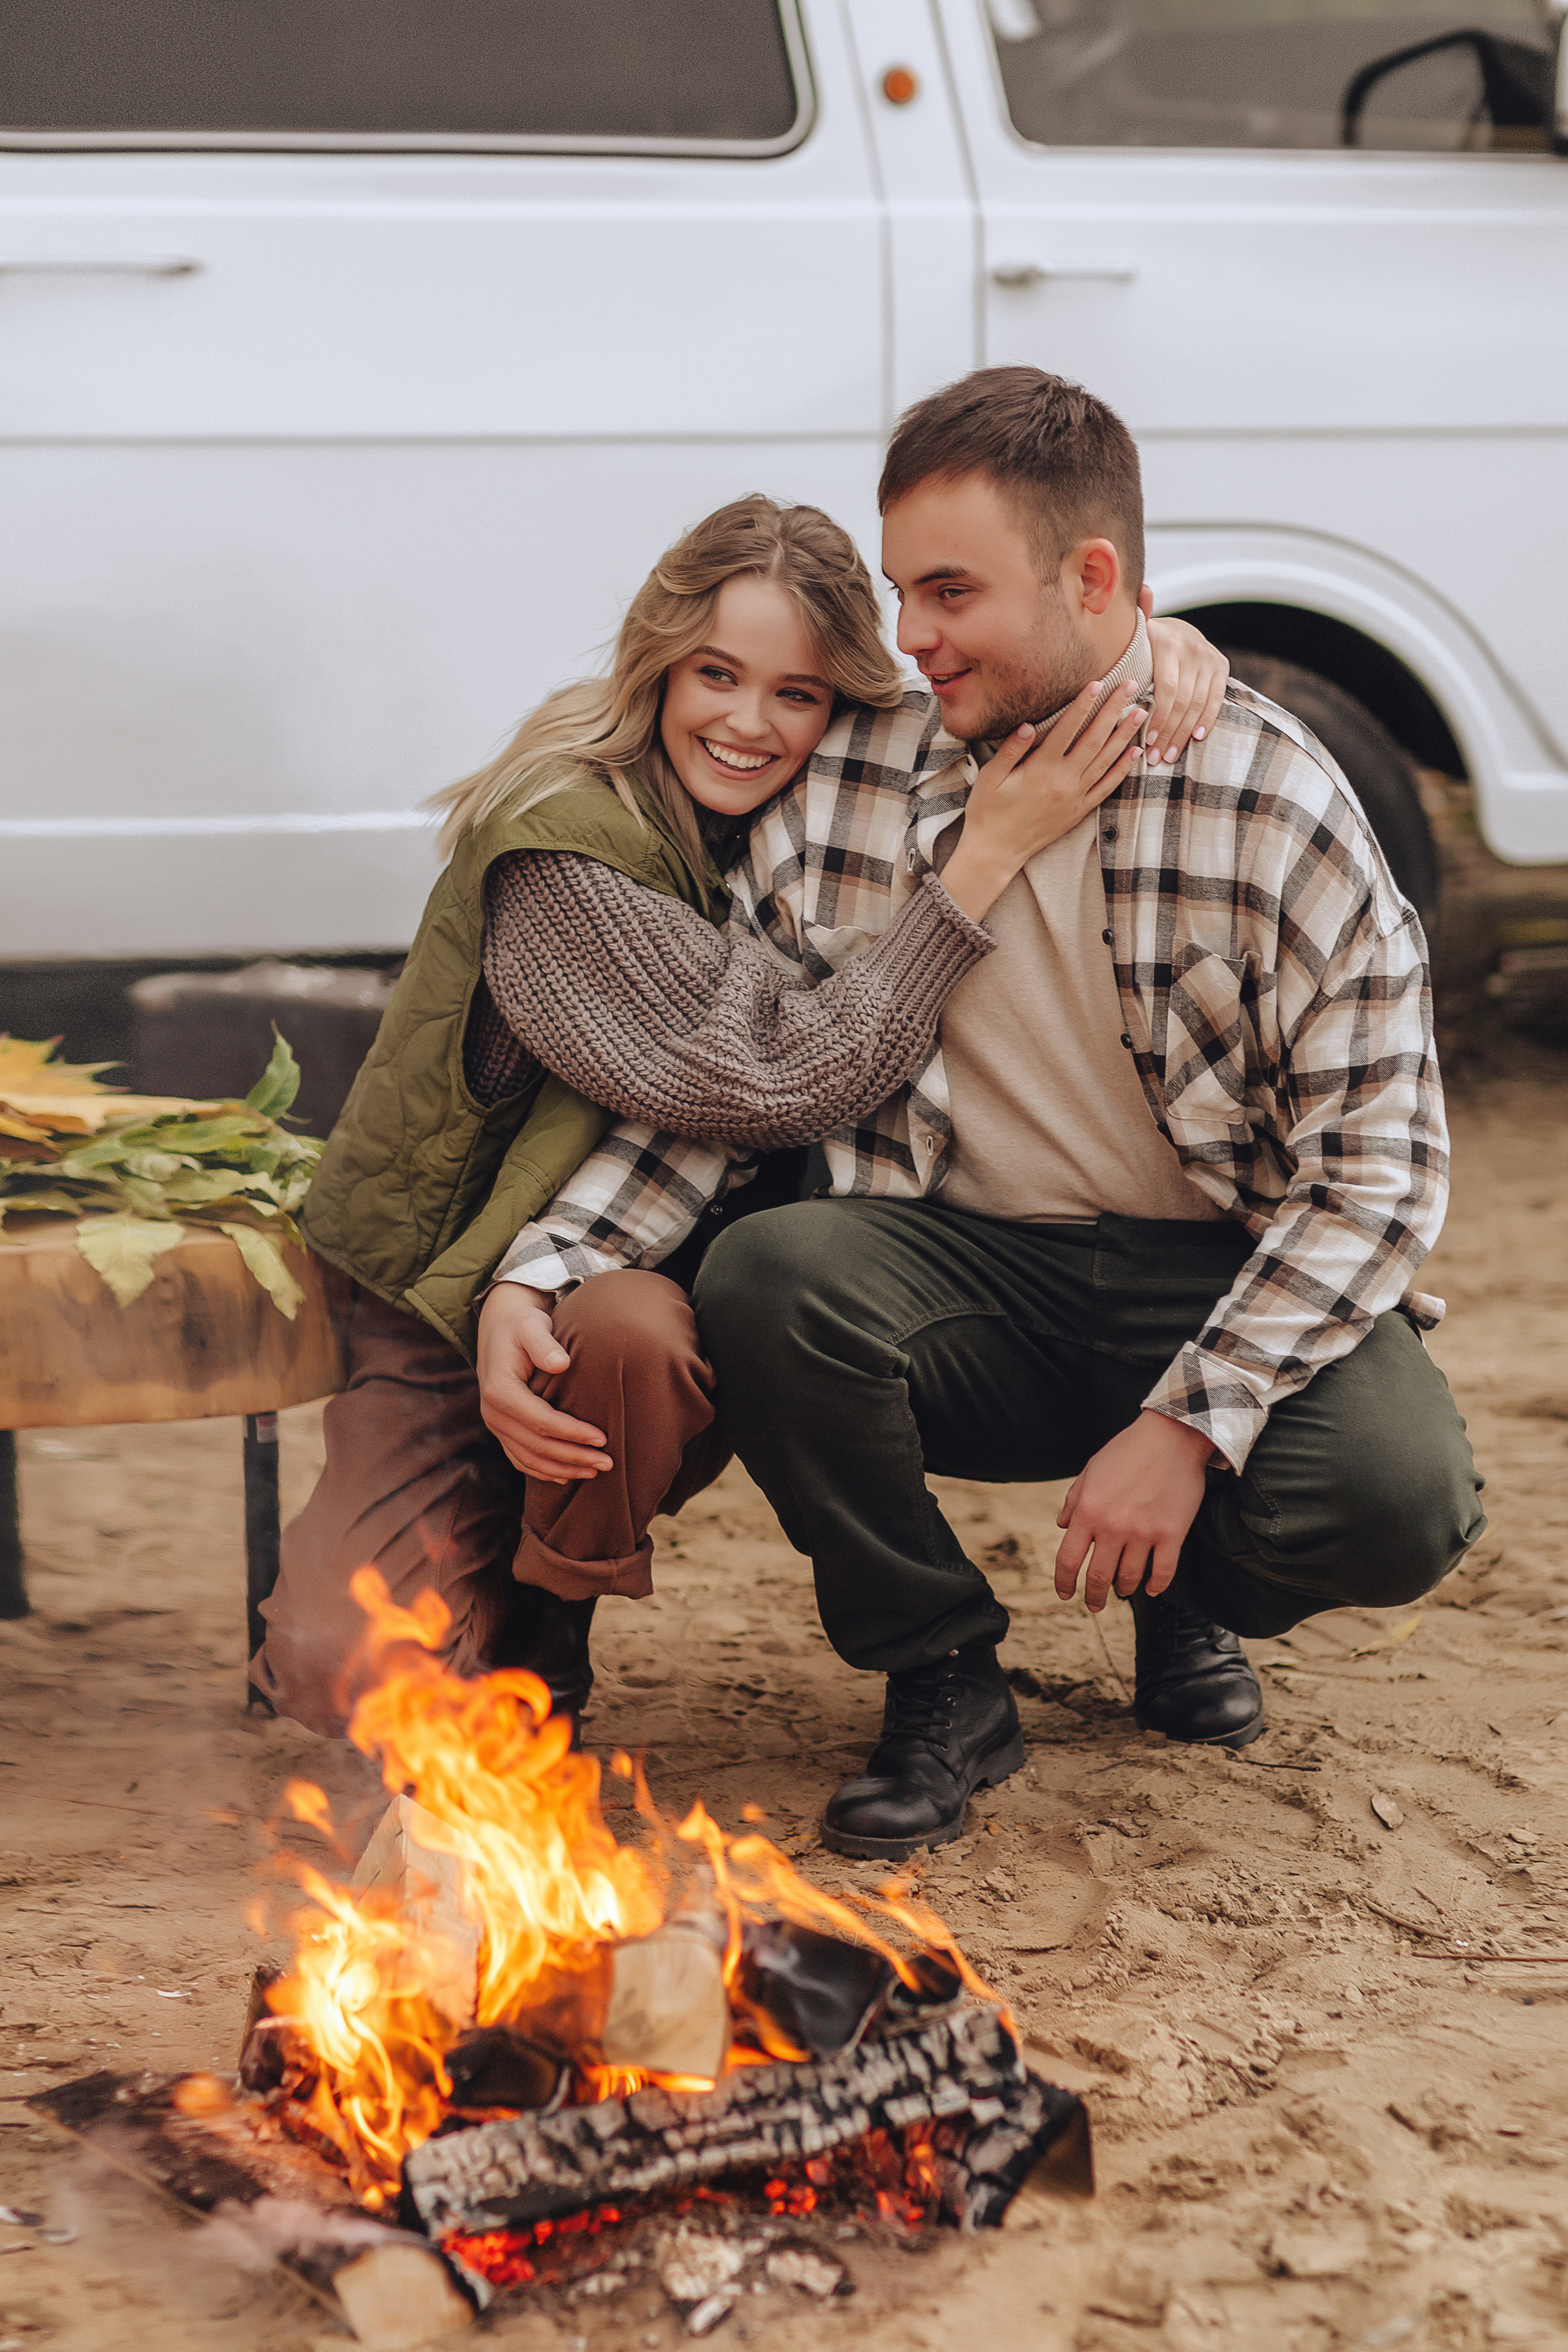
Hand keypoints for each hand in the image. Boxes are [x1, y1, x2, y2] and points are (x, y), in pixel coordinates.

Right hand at [476, 1281, 612, 1484]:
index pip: (541, 1421)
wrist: (500, 1330)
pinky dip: (544, 1471)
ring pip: (529, 1459)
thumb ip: (543, 1343)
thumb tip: (561, 1363)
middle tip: (608, 1463)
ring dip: (563, 1469)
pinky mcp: (502, 1431)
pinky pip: (521, 1459)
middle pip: (537, 1446)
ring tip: (595, 1472)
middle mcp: (493, 1413)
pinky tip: (567, 1476)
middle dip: (574, 1457)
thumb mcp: (531, 1325)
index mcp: (499, 1390)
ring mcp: (495, 1425)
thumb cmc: (522, 1326)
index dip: (572, 1433)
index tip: (602, 1438)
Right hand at [941, 678, 1144, 922]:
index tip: (1098, 683)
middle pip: (1094, 739)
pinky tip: (1135, 753)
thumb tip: (1027, 725)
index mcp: (1040, 769)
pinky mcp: (1079, 811)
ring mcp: (1075, 797)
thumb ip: (1010, 751)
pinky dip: (1122, 769)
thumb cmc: (988, 812)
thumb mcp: (990, 778)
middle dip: (1113, 710)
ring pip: (1106, 760)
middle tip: (1131, 686)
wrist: (997, 851)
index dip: (1083, 704)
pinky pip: (1107, 787)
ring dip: (1125, 735)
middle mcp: (1063, 781)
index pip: (1067, 729)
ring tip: (1141, 713)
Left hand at [1054, 1410, 1214, 1610]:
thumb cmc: (1128, 1450)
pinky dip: (1156, 1585)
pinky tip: (1151, 1589)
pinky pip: (1162, 1572)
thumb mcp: (1091, 1470)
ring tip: (1122, 1591)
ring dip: (1124, 1589)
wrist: (1172, 1436)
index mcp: (1088, 1511)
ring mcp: (1144, 1532)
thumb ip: (1073, 1500)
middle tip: (1095, 1605)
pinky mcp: (1172, 1534)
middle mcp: (1113, 1526)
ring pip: (1130, 1577)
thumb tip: (1062, 1526)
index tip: (1065, 1594)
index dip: (1064, 1583)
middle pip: (1098, 1577)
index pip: (1068, 1560)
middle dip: (1094, 1597)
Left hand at [1141, 592, 1228, 765]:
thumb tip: (1141, 591)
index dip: (1158, 718)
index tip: (1148, 742)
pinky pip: (1216, 698)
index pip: (1166, 690)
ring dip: (1184, 733)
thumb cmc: (1145, 641)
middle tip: (1157, 758)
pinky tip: (1196, 737)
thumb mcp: (1135, 633)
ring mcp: (1208, 657)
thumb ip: (1135, 620)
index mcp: (1167, 643)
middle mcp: (1191, 648)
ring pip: (1198, 703)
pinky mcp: (1221, 666)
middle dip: (1169, 732)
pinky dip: (1207, 719)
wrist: (1177, 628)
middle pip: (1182, 701)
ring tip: (1171, 755)